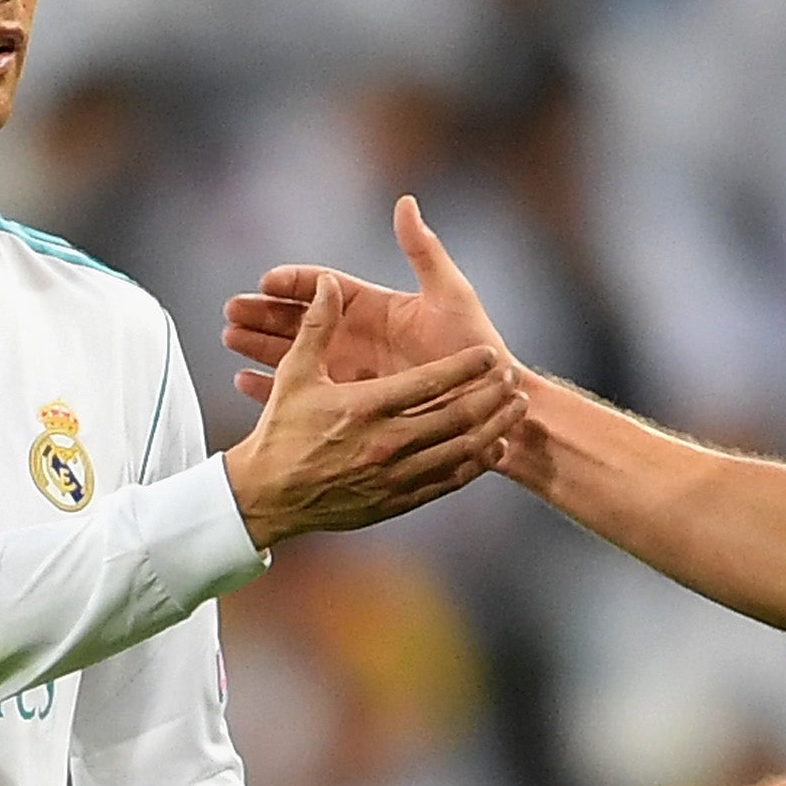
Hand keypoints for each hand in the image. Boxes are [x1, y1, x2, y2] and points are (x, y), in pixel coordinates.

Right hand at [221, 196, 513, 400]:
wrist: (484, 403)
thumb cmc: (473, 346)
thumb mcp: (449, 295)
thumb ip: (423, 252)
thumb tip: (406, 203)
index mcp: (376, 309)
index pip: (326, 289)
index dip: (294, 282)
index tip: (265, 280)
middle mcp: (360, 339)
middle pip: (301, 322)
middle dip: (264, 315)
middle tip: (229, 312)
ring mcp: (353, 372)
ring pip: (297, 356)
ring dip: (261, 348)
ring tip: (228, 341)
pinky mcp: (352, 406)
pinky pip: (308, 395)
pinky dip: (275, 389)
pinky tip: (244, 383)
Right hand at [221, 273, 525, 549]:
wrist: (268, 499)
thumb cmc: (281, 432)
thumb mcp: (296, 375)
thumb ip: (316, 327)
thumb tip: (328, 282)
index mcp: (365, 408)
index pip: (430, 383)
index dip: (466, 367)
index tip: (492, 355)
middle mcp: (386, 443)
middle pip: (456, 419)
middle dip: (491, 399)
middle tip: (517, 383)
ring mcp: (394, 477)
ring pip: (458, 452)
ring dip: (492, 430)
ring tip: (516, 413)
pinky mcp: (396, 502)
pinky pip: (445, 482)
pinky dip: (473, 465)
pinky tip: (490, 449)